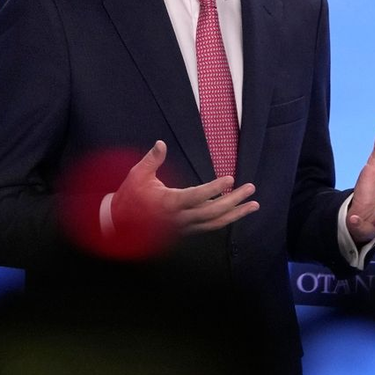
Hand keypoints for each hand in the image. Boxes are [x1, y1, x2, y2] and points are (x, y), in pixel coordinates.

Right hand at [111, 141, 259, 247]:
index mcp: (168, 203)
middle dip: (234, 202)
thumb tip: (161, 143)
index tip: (230, 179)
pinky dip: (225, 219)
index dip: (214, 188)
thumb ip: (152, 160)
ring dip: (236, 214)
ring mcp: (184, 227)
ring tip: (254, 204)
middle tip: (251, 189)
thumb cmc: (129, 196)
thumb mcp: (138, 175)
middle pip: (213, 212)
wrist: (120, 224)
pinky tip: (238, 211)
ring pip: (215, 223)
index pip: (196, 197)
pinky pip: (210, 226)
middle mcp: (179, 218)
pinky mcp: (186, 231)